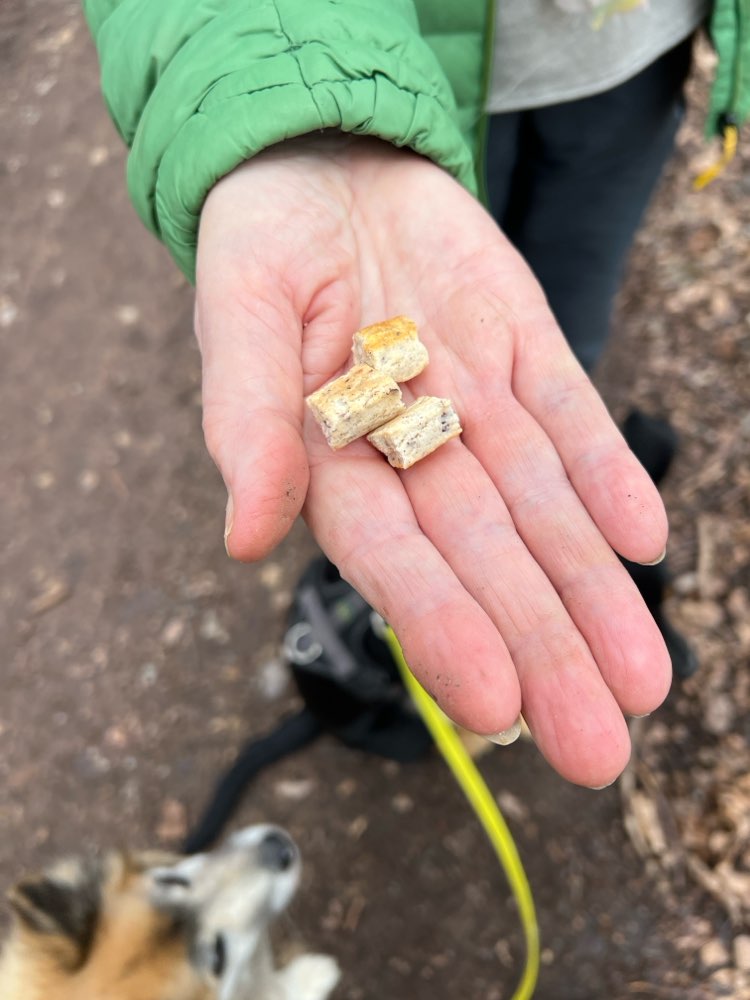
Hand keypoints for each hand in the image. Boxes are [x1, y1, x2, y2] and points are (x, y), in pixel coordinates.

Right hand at [195, 136, 669, 787]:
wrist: (324, 163)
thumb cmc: (262, 246)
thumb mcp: (238, 318)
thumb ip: (245, 423)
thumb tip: (246, 533)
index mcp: (335, 463)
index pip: (396, 562)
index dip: (442, 628)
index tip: (494, 707)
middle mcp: (415, 452)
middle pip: (488, 561)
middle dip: (543, 649)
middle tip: (595, 748)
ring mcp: (477, 404)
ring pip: (545, 511)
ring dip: (594, 592)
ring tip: (644, 680)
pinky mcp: (525, 347)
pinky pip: (573, 418)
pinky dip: (608, 474)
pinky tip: (645, 538)